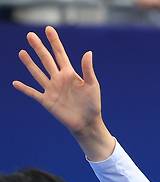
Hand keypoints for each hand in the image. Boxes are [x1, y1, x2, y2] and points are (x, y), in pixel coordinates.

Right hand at [13, 26, 113, 160]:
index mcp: (70, 74)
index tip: (48, 29)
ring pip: (37, 73)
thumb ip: (88, 69)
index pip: (60, 54)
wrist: (87, 122)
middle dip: (38, 48)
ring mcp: (51, 89)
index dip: (54, 42)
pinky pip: (33, 93)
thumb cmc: (93, 104)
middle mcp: (58, 79)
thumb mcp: (92, 85)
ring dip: (29, 63)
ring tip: (21, 52)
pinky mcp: (47, 101)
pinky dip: (24, 88)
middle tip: (30, 35)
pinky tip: (15, 83)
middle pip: (46, 60)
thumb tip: (88, 52)